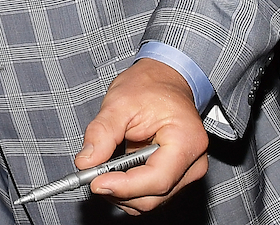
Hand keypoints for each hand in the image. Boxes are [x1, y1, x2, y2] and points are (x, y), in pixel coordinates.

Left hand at [75, 58, 209, 213]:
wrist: (165, 80)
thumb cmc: (149, 86)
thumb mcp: (119, 102)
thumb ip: (101, 133)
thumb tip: (86, 162)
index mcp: (187, 140)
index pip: (158, 179)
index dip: (124, 186)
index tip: (96, 182)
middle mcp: (193, 163)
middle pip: (154, 197)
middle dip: (119, 190)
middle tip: (91, 175)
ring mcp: (186, 172)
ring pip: (150, 200)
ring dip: (122, 192)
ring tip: (102, 168)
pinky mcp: (175, 177)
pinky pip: (150, 194)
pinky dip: (128, 188)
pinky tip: (115, 170)